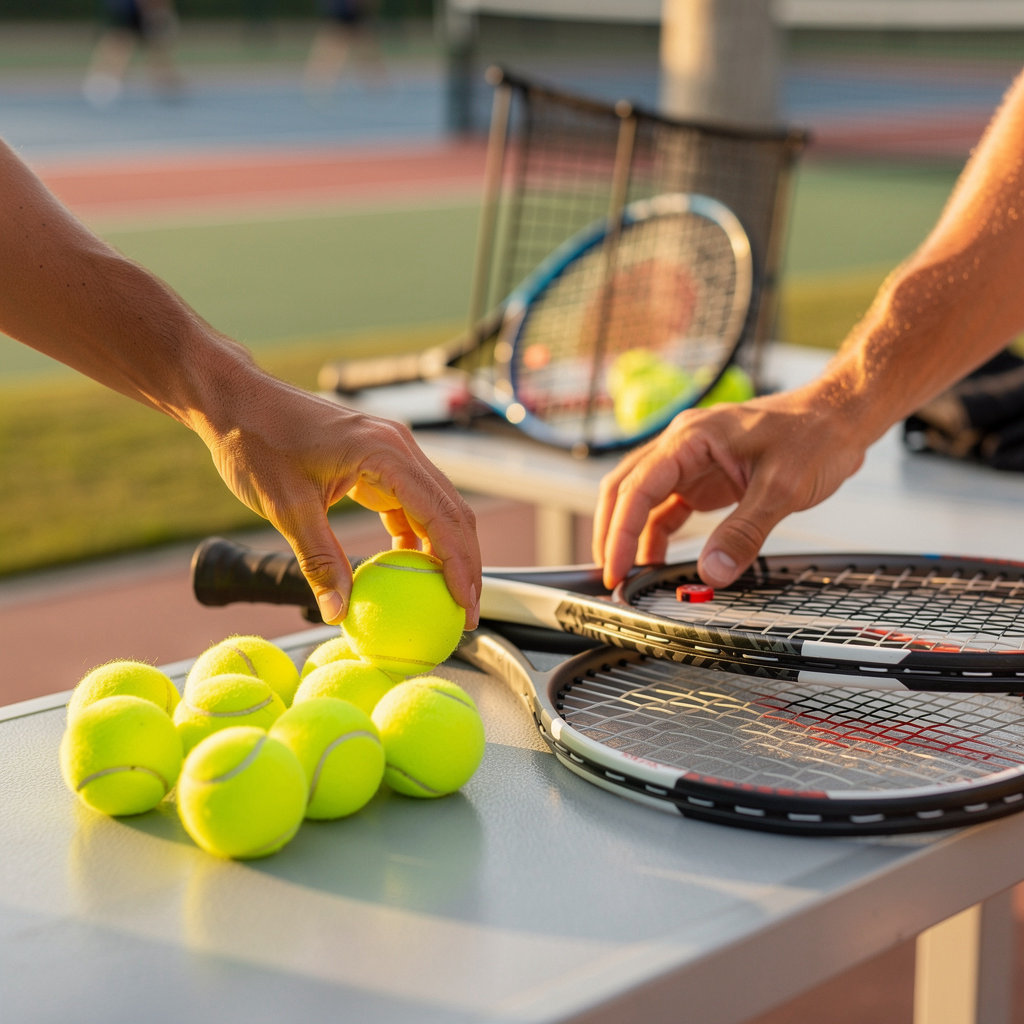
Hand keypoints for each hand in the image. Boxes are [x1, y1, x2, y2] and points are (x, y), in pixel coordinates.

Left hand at [203, 373, 480, 627]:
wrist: (238, 402)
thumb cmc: (257, 444)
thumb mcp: (287, 508)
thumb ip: (319, 560)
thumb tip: (338, 612)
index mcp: (385, 453)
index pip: (441, 515)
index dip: (460, 564)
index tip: (464, 605)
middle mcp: (400, 447)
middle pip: (453, 511)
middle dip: (466, 564)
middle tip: (465, 614)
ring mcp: (393, 452)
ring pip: (438, 507)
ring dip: (446, 552)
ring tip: (447, 598)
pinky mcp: (379, 461)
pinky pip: (411, 504)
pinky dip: (418, 538)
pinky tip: (409, 570)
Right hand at [592, 384, 866, 589]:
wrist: (841, 416)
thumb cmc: (815, 434)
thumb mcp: (782, 488)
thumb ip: (744, 533)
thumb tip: (712, 573)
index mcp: (691, 438)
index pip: (638, 486)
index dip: (619, 530)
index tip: (615, 567)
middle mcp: (683, 446)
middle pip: (625, 489)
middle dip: (612, 533)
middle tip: (611, 576)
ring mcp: (691, 462)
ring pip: (642, 499)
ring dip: (631, 535)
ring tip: (629, 574)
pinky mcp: (705, 478)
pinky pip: (668, 508)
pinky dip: (657, 534)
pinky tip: (657, 560)